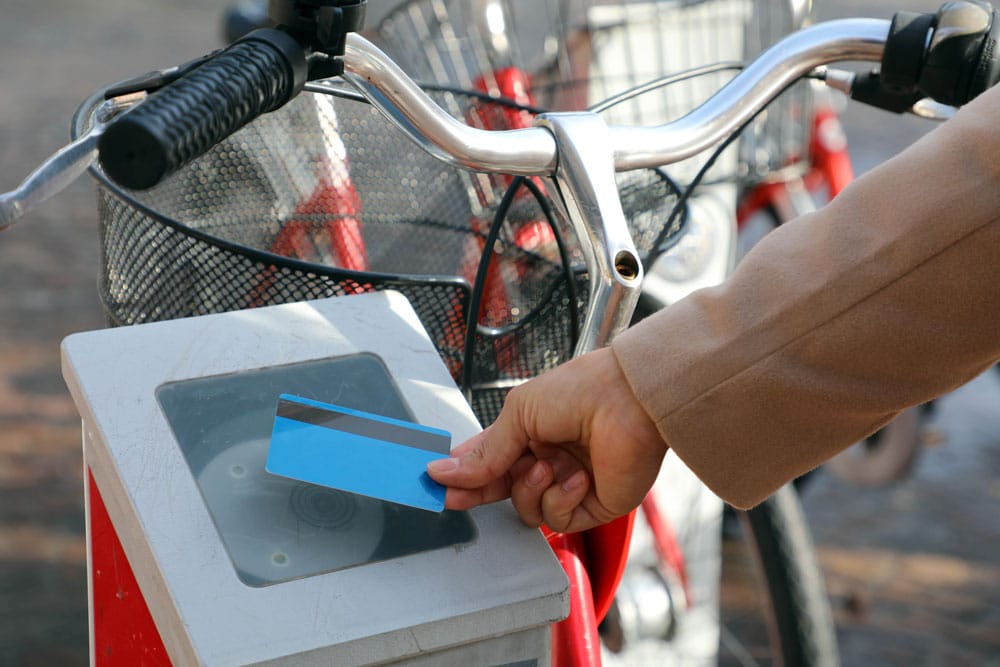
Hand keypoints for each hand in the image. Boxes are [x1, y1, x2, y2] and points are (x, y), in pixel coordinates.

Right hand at [427, 347, 667, 531]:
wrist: (630, 400)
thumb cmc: (582, 390)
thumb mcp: (519, 413)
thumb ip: (485, 451)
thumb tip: (445, 470)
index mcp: (529, 431)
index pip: (486, 460)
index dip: (462, 473)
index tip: (435, 482)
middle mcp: (548, 457)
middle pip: (502, 488)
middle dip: (479, 491)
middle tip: (456, 497)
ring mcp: (568, 482)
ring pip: (526, 508)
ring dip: (529, 490)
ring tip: (546, 467)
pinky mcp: (591, 504)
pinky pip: (558, 519)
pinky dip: (562, 499)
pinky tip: (577, 477)